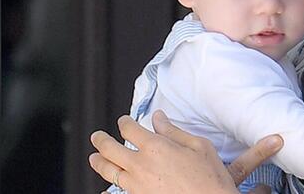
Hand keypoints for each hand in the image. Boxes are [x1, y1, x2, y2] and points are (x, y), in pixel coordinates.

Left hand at [88, 110, 282, 192]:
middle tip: (97, 137)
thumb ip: (174, 131)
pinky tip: (104, 190)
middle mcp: (141, 165)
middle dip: (101, 140)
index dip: (123, 122)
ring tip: (94, 158)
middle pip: (110, 149)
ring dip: (98, 162)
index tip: (123, 121)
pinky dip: (107, 191)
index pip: (129, 129)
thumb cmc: (209, 178)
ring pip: (108, 171)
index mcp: (156, 147)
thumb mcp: (198, 146)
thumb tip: (159, 118)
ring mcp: (136, 185)